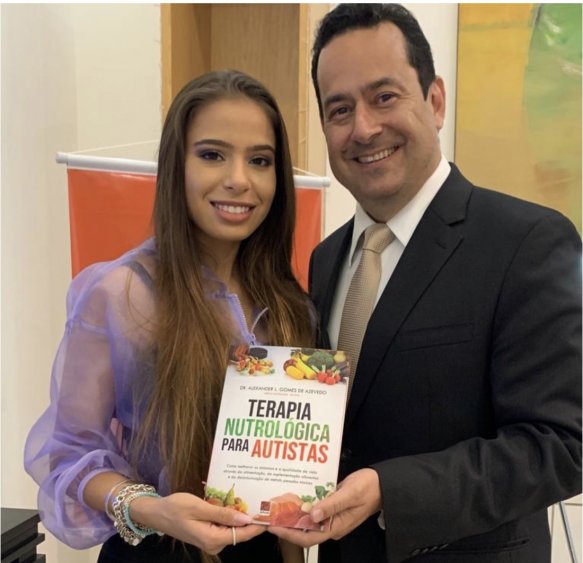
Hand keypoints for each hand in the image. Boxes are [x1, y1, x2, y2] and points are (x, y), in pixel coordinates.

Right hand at [130, 492, 265, 553]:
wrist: (157, 513)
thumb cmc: (176, 508)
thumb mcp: (199, 507)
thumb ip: (223, 514)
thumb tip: (245, 519)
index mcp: (212, 539)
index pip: (242, 534)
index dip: (258, 525)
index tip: (271, 515)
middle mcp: (214, 544)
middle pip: (239, 532)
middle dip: (251, 518)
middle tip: (264, 501)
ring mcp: (210, 540)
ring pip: (232, 528)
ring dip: (240, 515)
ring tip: (253, 498)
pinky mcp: (207, 534)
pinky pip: (224, 526)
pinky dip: (230, 515)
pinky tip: (235, 502)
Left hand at [268, 468, 381, 547]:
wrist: (382, 484)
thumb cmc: (367, 488)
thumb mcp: (349, 495)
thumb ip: (331, 505)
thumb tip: (312, 515)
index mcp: (336, 527)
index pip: (308, 537)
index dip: (289, 533)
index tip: (274, 526)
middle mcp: (331, 525)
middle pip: (305, 531)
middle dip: (287, 526)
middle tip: (270, 516)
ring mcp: (331, 517)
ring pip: (308, 521)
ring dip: (293, 516)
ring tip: (277, 508)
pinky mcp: (331, 508)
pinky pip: (313, 511)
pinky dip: (302, 507)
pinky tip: (293, 499)